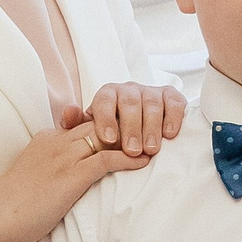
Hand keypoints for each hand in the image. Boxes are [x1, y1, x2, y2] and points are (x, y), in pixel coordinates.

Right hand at [0, 123, 150, 241]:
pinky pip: (107, 160)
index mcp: (47, 138)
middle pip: (99, 123)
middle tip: (150, 131)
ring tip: (154, 144)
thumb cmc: (12, 204)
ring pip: (106, 135)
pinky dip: (129, 158)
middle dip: (126, 126)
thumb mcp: (34, 173)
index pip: (84, 124)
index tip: (127, 131)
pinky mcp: (71, 176)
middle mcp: (57, 141)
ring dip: (133, 138)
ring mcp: (64, 157)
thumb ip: (53, 166)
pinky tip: (144, 161)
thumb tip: (70, 176)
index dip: (108, 126)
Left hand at [61, 83, 186, 160]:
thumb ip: (77, 124)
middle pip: (129, 103)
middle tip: (132, 151)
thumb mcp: (91, 129)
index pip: (104, 100)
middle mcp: (129, 90)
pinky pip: (173, 102)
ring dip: (152, 127)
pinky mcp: (171, 97)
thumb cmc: (111, 132)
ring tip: (151, 149)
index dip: (106, 119)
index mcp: (108, 94)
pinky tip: (170, 134)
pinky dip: (173, 117)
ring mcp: (151, 92)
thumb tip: (68, 113)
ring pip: (152, 104)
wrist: (139, 127)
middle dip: (131, 127)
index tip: (108, 140)